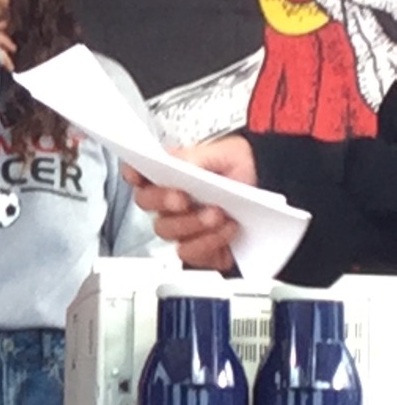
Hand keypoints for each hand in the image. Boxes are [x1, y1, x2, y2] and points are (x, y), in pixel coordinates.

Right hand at [121, 136, 256, 271]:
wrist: (273, 193)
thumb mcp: (227, 152)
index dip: (131, 171)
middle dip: (162, 199)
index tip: (138, 172)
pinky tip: (226, 229)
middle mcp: (169, 200)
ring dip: (190, 223)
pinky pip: (188, 252)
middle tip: (183, 198)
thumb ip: (199, 156)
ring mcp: (180, 225)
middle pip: (145, 201)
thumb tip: (180, 165)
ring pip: (165, 229)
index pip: (137, 171)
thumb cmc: (244, 171)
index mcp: (171, 172)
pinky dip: (208, 242)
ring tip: (217, 214)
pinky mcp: (196, 248)